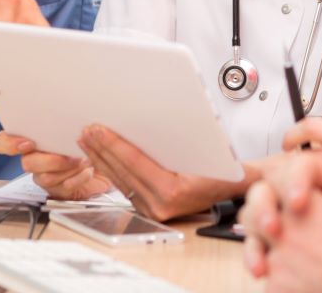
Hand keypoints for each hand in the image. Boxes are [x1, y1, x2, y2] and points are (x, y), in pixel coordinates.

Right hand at [0, 132, 111, 199]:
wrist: (106, 161)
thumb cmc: (89, 140)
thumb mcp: (78, 125)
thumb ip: (67, 121)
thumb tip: (71, 117)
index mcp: (32, 139)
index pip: (3, 142)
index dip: (8, 144)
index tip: (27, 143)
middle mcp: (34, 159)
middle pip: (26, 163)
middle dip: (50, 160)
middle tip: (69, 154)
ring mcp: (44, 176)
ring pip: (44, 177)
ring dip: (66, 168)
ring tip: (84, 161)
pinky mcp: (58, 190)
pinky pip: (62, 187)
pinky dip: (77, 178)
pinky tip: (87, 171)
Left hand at [78, 124, 240, 221]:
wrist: (236, 188)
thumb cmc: (224, 166)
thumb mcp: (208, 146)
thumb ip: (186, 134)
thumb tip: (161, 112)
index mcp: (172, 190)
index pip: (135, 162)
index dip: (114, 144)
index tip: (98, 129)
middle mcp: (160, 204)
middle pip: (122, 171)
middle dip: (101, 148)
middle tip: (86, 130)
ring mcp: (153, 209)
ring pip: (119, 180)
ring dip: (100, 158)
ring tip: (86, 140)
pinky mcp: (149, 207)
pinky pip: (124, 186)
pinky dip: (110, 169)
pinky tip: (99, 156)